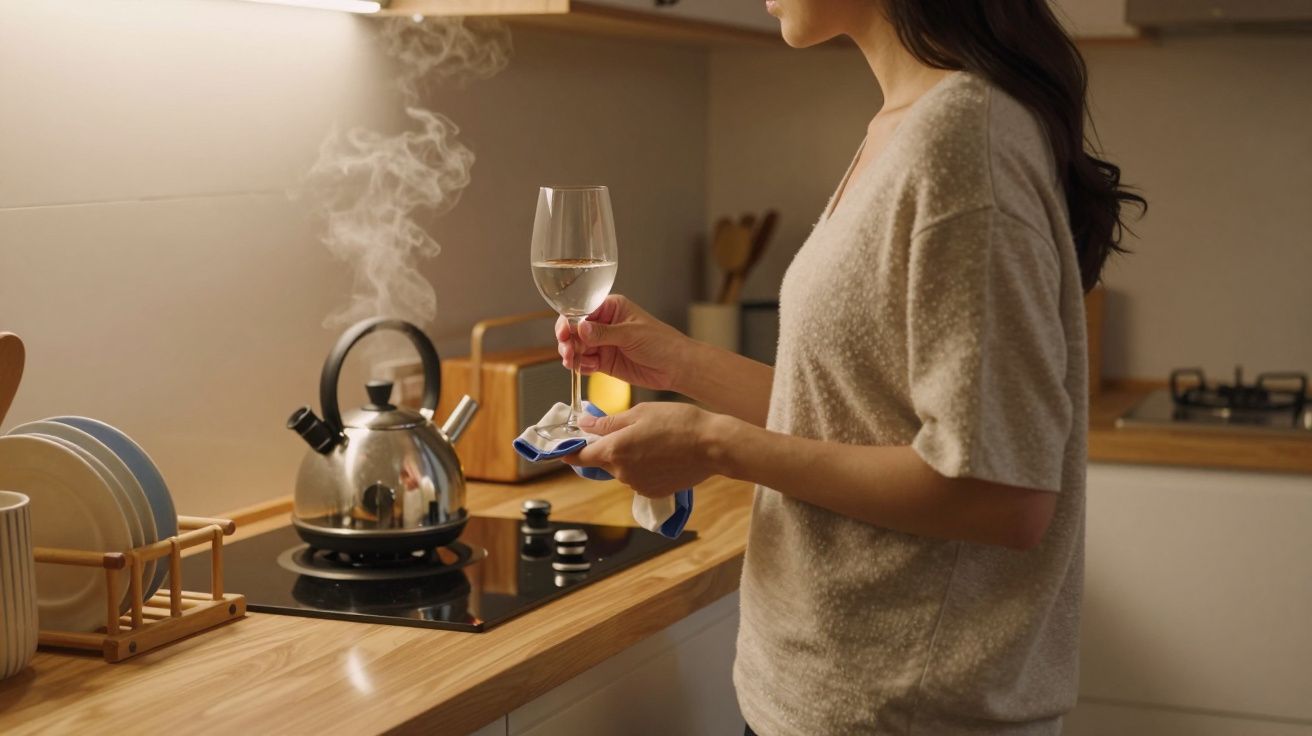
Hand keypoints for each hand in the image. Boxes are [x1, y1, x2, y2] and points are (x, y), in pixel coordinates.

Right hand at [556, 295, 689, 391]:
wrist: (676, 367)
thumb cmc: (661, 342)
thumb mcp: (631, 334)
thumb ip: (604, 333)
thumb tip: (580, 328)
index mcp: (611, 308)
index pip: (582, 311)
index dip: (569, 321)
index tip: (564, 332)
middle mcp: (604, 325)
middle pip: (575, 330)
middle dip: (568, 340)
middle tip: (568, 351)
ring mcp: (604, 344)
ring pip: (578, 347)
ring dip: (572, 354)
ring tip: (573, 361)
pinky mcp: (605, 362)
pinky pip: (586, 363)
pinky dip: (581, 366)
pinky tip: (584, 368)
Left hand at [561, 402, 725, 497]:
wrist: (711, 446)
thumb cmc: (678, 422)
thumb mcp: (640, 412)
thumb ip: (608, 422)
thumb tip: (583, 425)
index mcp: (615, 450)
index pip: (582, 457)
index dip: (573, 452)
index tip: (567, 449)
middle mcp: (622, 472)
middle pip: (604, 462)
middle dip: (609, 449)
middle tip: (629, 432)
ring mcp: (638, 485)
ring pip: (623, 471)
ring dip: (629, 459)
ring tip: (654, 441)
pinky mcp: (654, 492)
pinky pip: (640, 479)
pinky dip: (644, 469)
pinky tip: (662, 456)